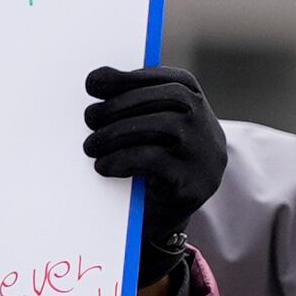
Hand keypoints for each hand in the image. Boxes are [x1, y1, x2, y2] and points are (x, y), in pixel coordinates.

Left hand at [84, 64, 224, 295]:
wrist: (162, 216)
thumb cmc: (147, 162)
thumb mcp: (144, 130)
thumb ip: (129, 104)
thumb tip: (96, 79)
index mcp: (197, 106)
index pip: (172, 81)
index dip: (131, 78)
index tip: (92, 82)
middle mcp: (207, 127)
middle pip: (168, 100)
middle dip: (121, 105)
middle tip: (88, 118)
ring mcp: (205, 156)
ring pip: (165, 128)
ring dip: (118, 132)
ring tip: (90, 145)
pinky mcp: (193, 185)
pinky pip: (157, 162)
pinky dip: (123, 159)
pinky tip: (103, 165)